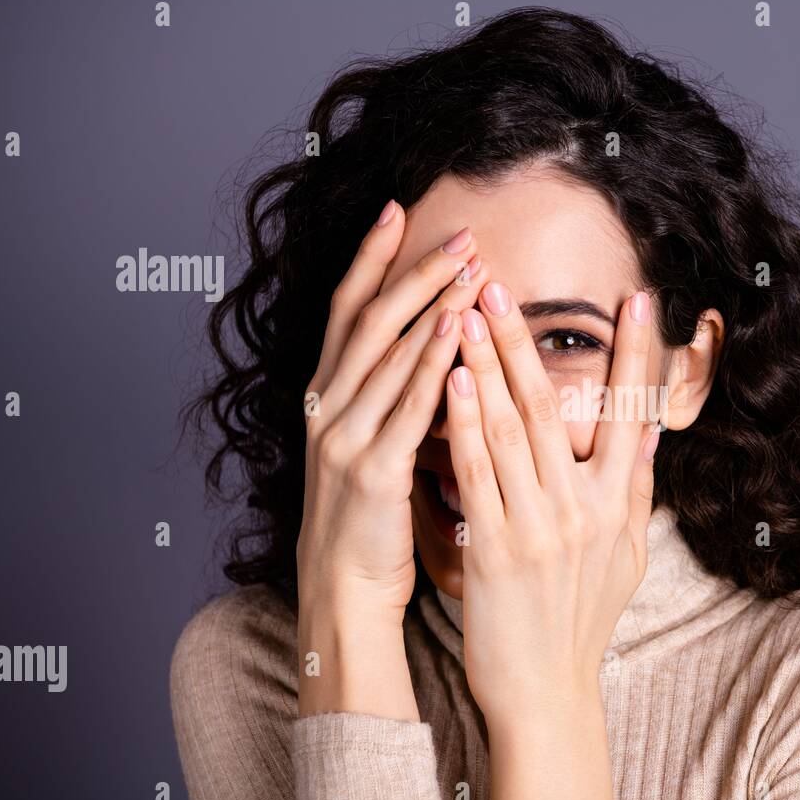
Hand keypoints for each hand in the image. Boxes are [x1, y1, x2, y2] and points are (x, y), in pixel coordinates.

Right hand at [295, 201, 489, 717]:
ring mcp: (345, 436)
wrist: (342, 588)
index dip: (370, 258)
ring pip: (390, 353)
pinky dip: (434, 364)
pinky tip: (461, 332)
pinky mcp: (373, 470)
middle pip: (372, 319)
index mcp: (326, 396)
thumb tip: (436, 352)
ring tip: (472, 267)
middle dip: (416, 271)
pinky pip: (409, 407)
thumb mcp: (368, 445)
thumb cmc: (366, 518)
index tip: (398, 211)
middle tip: (462, 235)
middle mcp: (327, 406)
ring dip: (434, 305)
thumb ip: (390, 399)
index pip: (347, 310)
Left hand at [442, 280, 658, 799]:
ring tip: (469, 309)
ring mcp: (539, 527)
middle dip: (529, 340)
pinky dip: (464, 421)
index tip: (637, 297)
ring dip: (489, 363)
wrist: (545, 689)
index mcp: (621, 506)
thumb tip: (648, 435)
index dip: (636, 353)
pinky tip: (451, 378)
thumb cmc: (583, 620)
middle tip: (504, 283)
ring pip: (511, 428)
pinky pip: (475, 472)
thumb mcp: (627, 557)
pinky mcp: (492, 548)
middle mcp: (585, 509)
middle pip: (556, 407)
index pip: (632, 412)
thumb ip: (637, 493)